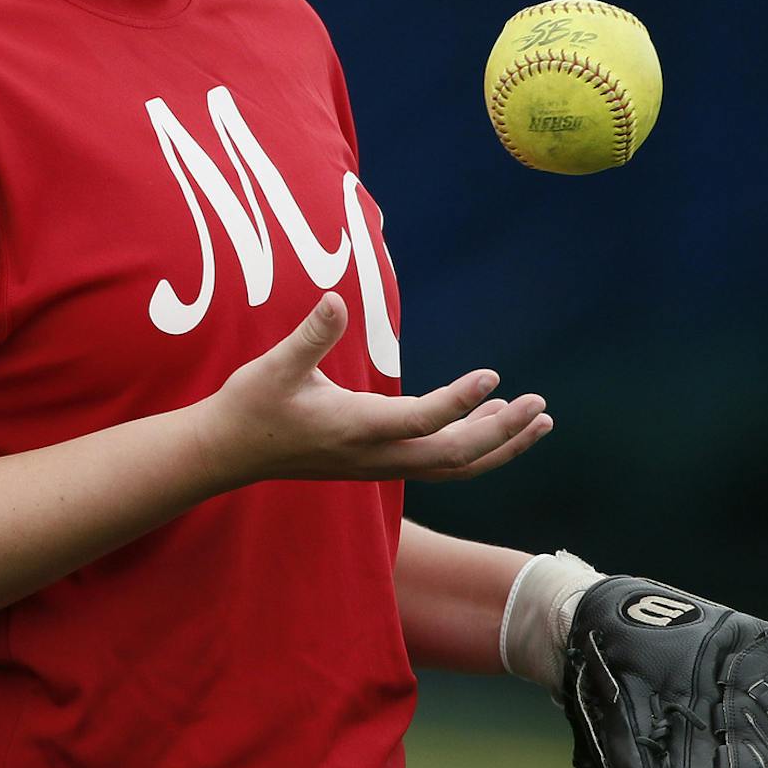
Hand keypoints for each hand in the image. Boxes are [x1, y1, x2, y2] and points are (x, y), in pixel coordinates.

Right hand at [195, 292, 552, 485]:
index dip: (460, 400)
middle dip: (502, 434)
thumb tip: (335, 300)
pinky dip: (474, 447)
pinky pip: (439, 463)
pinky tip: (492, 421)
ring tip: (538, 419)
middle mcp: (375, 455)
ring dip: (499, 446)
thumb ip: (310, 336)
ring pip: (453, 467)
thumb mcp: (275, 366)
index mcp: (355, 429)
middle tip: (539, 404)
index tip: (494, 375)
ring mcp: (379, 464)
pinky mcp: (378, 462)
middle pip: (454, 457)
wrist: (228, 452)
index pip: (422, 421)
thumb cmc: (250, 404)